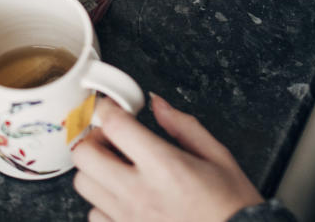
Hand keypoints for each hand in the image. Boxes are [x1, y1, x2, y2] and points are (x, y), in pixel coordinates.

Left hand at [72, 93, 263, 221]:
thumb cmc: (231, 206)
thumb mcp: (217, 156)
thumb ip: (183, 126)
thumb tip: (158, 105)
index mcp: (164, 166)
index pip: (114, 125)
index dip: (108, 108)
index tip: (113, 107)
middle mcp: (139, 193)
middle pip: (85, 155)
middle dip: (94, 138)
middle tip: (112, 138)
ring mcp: (128, 218)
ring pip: (83, 185)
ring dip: (95, 170)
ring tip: (116, 168)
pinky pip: (94, 215)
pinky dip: (102, 203)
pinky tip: (122, 197)